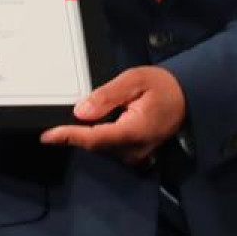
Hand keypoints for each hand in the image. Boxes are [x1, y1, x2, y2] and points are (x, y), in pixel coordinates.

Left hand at [41, 66, 187, 165]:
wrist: (188, 98)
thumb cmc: (163, 87)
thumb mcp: (134, 80)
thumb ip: (107, 96)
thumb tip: (81, 111)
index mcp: (135, 131)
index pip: (95, 138)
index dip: (69, 137)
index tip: (48, 136)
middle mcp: (135, 149)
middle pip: (95, 144)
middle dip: (76, 132)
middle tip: (64, 120)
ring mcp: (136, 155)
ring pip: (101, 147)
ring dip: (88, 133)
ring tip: (91, 115)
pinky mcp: (135, 155)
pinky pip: (109, 147)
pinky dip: (98, 136)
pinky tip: (100, 122)